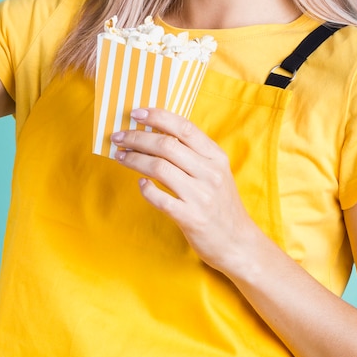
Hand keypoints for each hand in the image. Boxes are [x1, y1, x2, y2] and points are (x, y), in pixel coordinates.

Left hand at [111, 108, 258, 271]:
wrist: (238, 243)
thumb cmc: (221, 205)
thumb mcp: (216, 173)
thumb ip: (194, 154)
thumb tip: (158, 133)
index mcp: (216, 157)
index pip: (184, 128)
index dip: (158, 117)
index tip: (136, 113)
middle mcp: (210, 173)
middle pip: (166, 145)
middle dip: (137, 138)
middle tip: (118, 136)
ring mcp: (201, 196)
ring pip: (159, 168)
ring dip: (134, 159)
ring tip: (120, 156)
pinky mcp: (191, 218)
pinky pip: (159, 198)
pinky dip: (145, 189)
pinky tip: (140, 184)